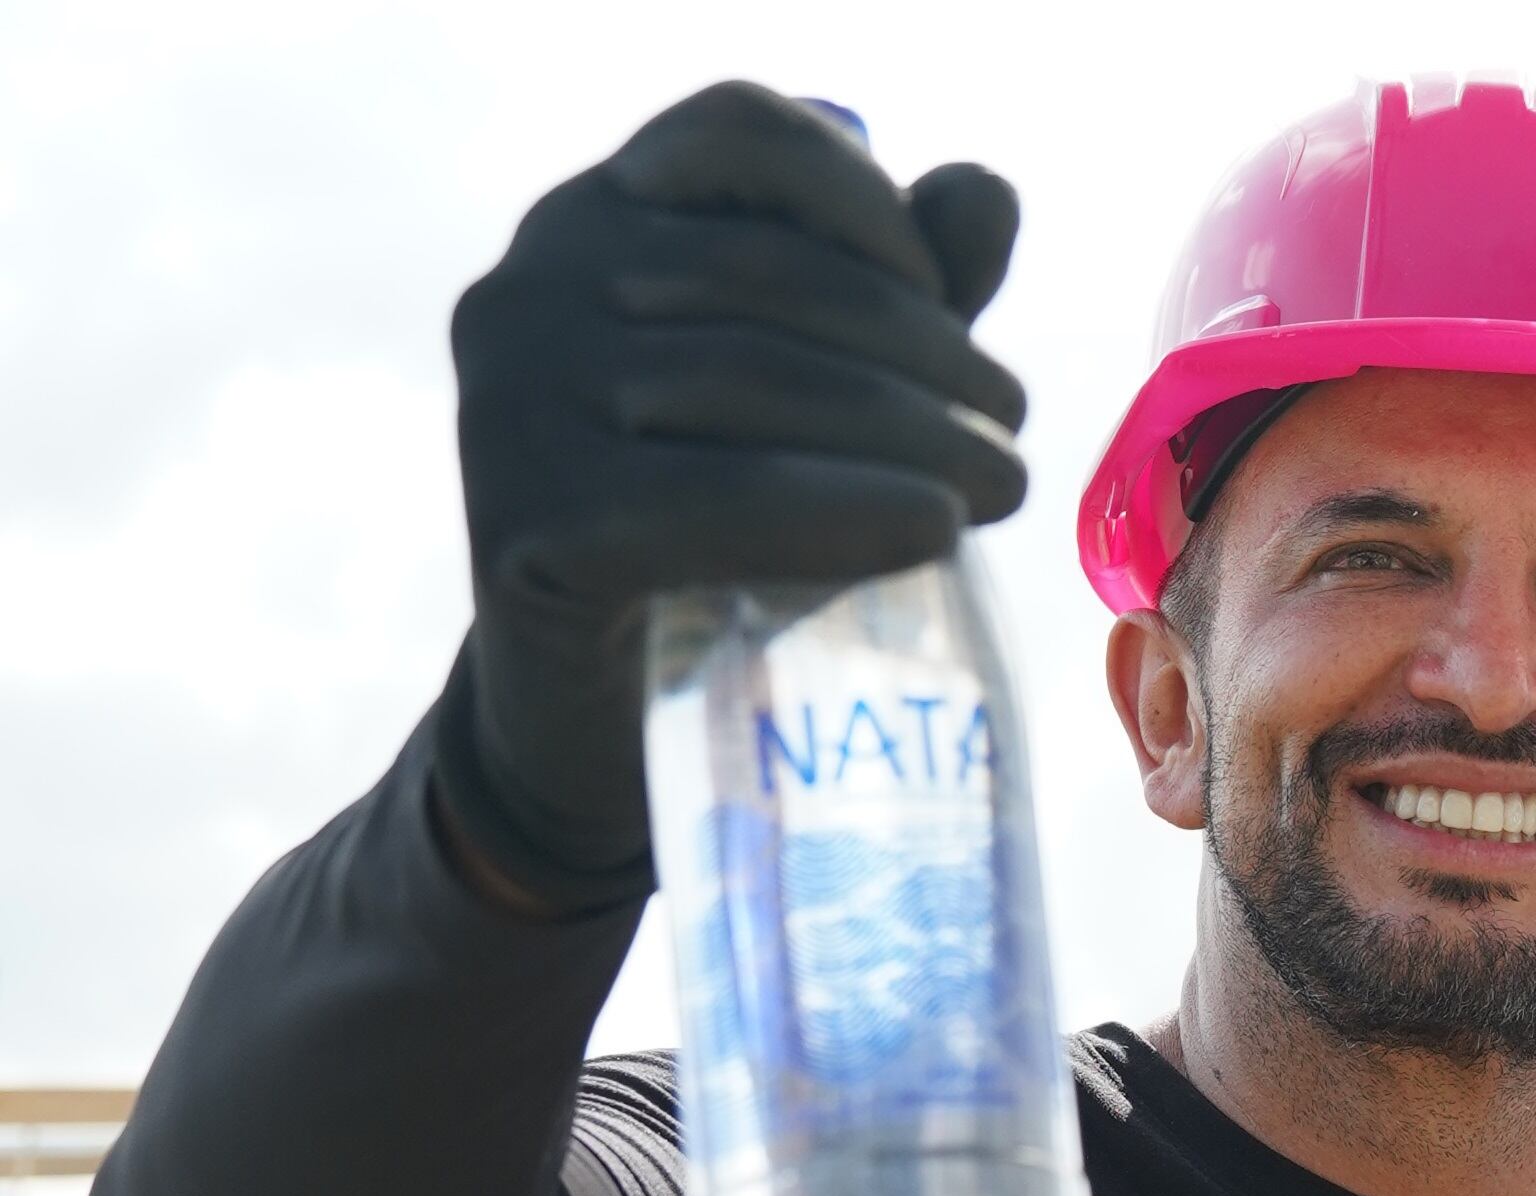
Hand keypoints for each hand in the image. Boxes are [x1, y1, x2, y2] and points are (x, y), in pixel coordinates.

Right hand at [437, 83, 1029, 908]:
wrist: (600, 713)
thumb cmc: (721, 535)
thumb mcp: (814, 401)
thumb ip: (896, 295)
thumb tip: (988, 194)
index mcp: (595, 217)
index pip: (742, 133)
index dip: (871, 208)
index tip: (953, 307)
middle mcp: (532, 283)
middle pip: (775, 276)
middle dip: (926, 358)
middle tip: (1013, 442)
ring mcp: (513, 400)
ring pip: (759, 384)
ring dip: (917, 436)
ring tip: (1002, 491)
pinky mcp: (528, 524)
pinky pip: (719, 502)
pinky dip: (845, 511)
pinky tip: (935, 531)